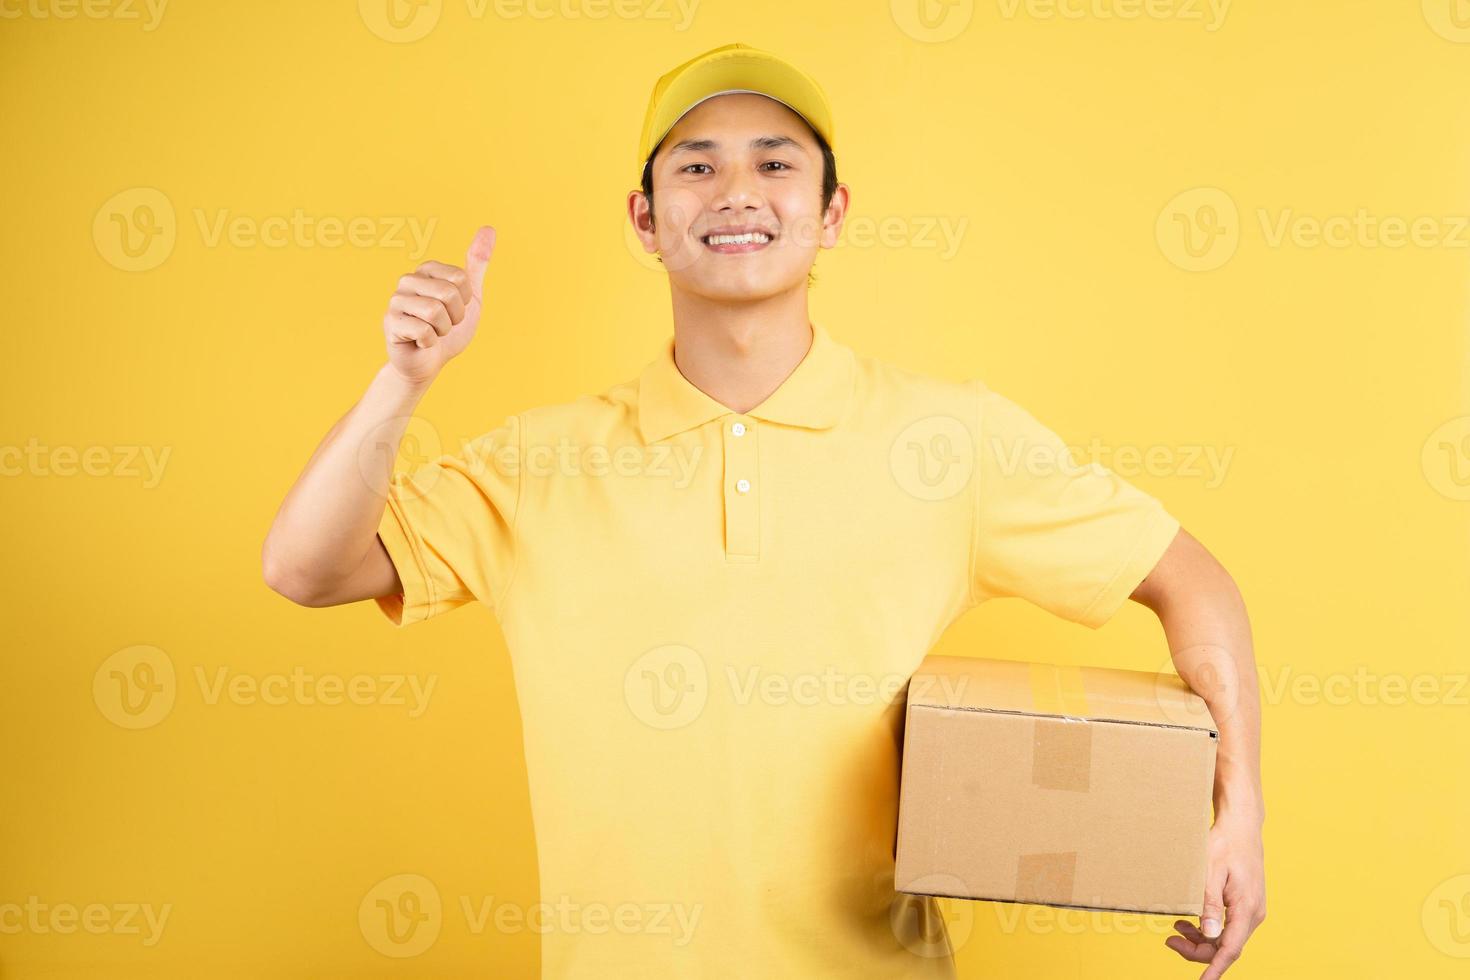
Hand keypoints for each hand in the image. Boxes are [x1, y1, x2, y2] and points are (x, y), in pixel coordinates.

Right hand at [383, 226, 494, 385]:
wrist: (429, 362)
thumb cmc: (449, 328)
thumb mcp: (471, 296)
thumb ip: (477, 263)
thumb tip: (489, 228)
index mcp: (427, 270)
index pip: (461, 279)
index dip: (465, 301)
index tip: (455, 310)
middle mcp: (408, 280)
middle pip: (448, 293)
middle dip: (455, 317)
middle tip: (445, 324)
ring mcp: (396, 300)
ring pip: (435, 312)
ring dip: (443, 330)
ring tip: (433, 332)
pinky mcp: (390, 323)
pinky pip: (423, 331)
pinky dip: (431, 342)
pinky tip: (421, 343)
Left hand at [1165, 811, 1265, 978]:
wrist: (1241, 826)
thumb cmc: (1224, 844)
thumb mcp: (1210, 871)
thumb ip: (1209, 904)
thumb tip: (1209, 934)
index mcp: (1246, 908)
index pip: (1231, 949)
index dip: (1215, 968)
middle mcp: (1253, 914)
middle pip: (1226, 947)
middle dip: (1198, 951)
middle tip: (1169, 941)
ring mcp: (1251, 911)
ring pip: (1226, 938)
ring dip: (1201, 940)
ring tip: (1174, 930)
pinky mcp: (1245, 905)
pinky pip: (1228, 927)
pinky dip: (1208, 929)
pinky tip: (1188, 922)